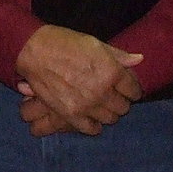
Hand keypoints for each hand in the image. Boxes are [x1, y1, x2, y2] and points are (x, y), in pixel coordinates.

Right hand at [15, 24, 142, 134]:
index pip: (134, 90)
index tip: (127, 87)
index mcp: (111, 72)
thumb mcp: (94, 43)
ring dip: (108, 112)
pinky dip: (94, 124)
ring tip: (101, 104)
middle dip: (121, 100)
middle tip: (113, 94)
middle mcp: (102, 91)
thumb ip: (118, 55)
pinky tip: (91, 115)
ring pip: (110, 119)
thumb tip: (139, 59)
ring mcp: (86, 105)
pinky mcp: (70, 114)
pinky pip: (91, 128)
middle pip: (124, 107)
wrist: (33, 51)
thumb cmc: (64, 43)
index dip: (132, 88)